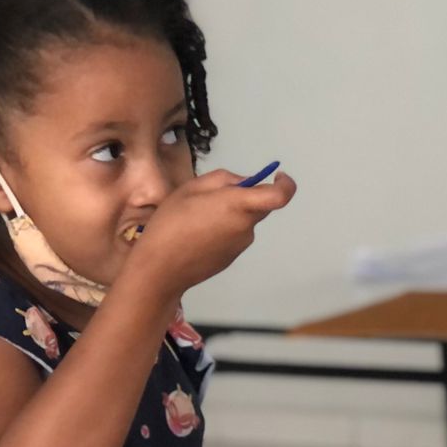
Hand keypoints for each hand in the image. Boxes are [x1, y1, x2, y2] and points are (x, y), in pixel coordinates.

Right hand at [126, 168, 296, 298]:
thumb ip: (223, 179)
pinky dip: (222, 229)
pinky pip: (234, 235)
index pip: (279, 196)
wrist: (161, 268)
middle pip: (258, 206)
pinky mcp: (233, 257)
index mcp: (239, 206)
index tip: (278, 177)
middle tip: (209, 196)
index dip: (286, 185)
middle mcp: (247, 227)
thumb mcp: (191, 187)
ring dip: (228, 214)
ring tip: (194, 218)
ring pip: (243, 220)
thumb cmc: (171, 223)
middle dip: (242, 196)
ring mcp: (241, 245)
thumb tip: (243, 183)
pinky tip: (196, 234)